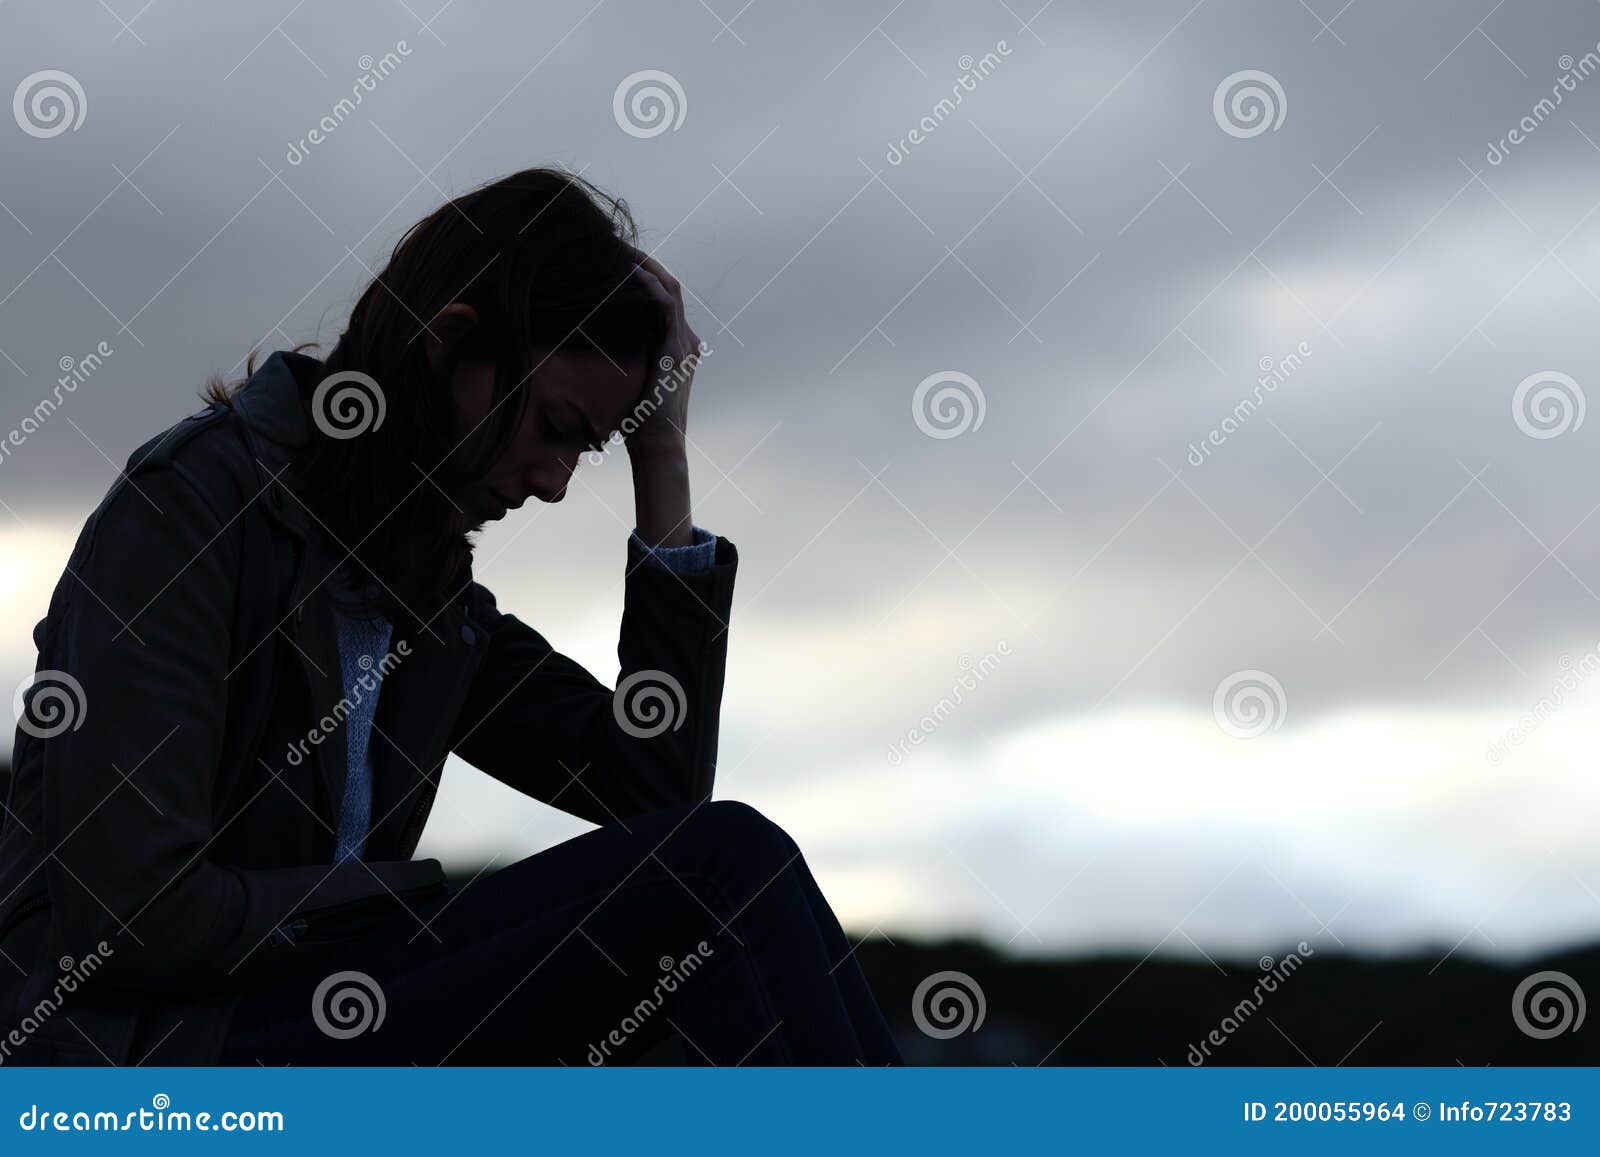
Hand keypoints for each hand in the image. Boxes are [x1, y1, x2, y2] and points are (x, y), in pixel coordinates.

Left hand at [625, 247, 701, 459]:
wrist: (658, 447)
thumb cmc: (637, 425)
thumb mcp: (627, 385)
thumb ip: (618, 364)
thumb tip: (584, 353)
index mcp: (676, 347)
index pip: (663, 298)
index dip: (643, 276)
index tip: (614, 261)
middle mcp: (685, 341)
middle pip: (668, 285)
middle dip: (642, 263)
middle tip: (613, 246)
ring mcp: (683, 344)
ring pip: (669, 288)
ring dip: (644, 266)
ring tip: (617, 250)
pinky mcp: (675, 350)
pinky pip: (666, 305)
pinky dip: (648, 285)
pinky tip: (627, 273)